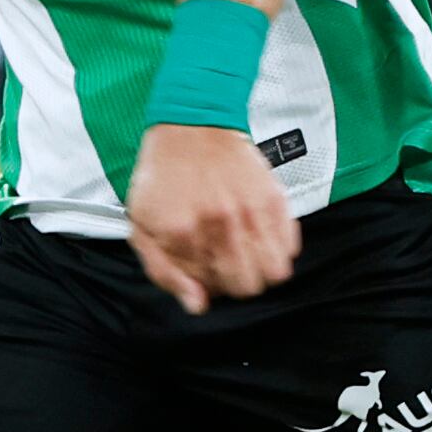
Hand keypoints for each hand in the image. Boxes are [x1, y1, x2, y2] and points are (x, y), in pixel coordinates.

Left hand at [128, 121, 298, 313]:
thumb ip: (163, 271)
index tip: (205, 270)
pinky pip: (290, 246)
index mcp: (180, 235)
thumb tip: (198, 305)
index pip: (210, 291)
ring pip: (274, 273)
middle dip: (236, 283)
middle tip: (225, 263)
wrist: (192, 125)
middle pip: (246, 288)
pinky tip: (260, 235)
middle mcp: (218, 227)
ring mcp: (249, 212)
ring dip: (261, 271)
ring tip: (247, 254)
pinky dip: (279, 249)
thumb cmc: (164, 177)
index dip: (208, 287)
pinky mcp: (274, 199)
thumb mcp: (141, 224)